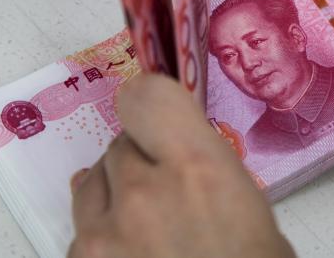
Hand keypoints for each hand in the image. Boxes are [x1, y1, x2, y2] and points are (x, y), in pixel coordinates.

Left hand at [68, 73, 294, 257]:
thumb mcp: (251, 212)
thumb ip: (208, 169)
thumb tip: (178, 155)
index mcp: (199, 170)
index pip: (145, 94)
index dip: (150, 103)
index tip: (158, 118)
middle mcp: (143, 193)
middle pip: (118, 145)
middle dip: (141, 160)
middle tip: (167, 191)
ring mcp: (103, 238)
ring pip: (91, 183)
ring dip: (116, 195)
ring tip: (146, 228)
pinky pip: (82, 232)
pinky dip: (104, 238)